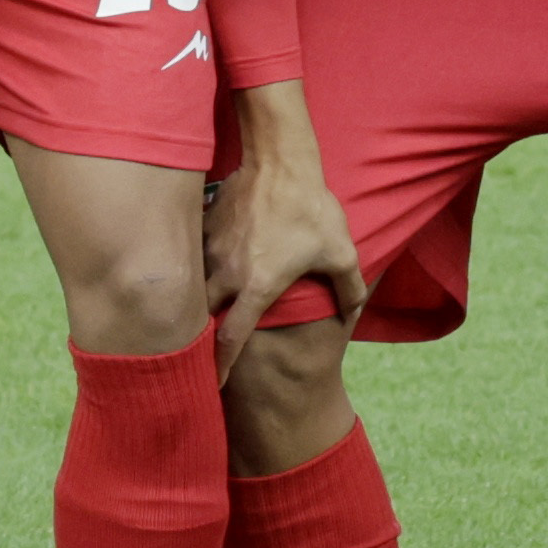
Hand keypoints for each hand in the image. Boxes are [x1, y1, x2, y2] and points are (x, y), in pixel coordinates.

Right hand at [205, 88, 365, 373]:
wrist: (280, 160)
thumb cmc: (312, 208)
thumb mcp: (341, 251)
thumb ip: (350, 288)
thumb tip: (353, 312)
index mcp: (257, 287)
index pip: (231, 339)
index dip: (221, 368)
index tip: (214, 386)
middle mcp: (226, 273)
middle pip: (202, 319)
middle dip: (198, 342)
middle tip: (199, 358)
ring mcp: (210, 249)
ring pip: (193, 288)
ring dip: (194, 306)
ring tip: (194, 320)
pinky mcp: (204, 228)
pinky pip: (193, 257)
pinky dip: (195, 272)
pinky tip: (203, 274)